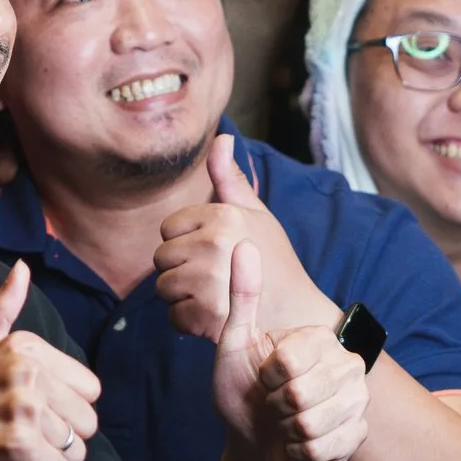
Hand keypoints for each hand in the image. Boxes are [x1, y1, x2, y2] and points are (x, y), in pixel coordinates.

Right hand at [0, 261, 101, 460]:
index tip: (19, 413)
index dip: (59, 411)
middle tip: (12, 436)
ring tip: (8, 452)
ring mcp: (23, 407)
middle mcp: (26, 370)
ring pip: (77, 451)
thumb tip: (22, 267)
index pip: (89, 389)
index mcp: (23, 346)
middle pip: (87, 421)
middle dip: (57, 440)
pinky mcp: (21, 445)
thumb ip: (0, 311)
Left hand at [156, 134, 337, 341]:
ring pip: (164, 287)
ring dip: (184, 296)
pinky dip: (190, 323)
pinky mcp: (207, 315)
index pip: (168, 228)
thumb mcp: (256, 215)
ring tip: (217, 295)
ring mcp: (210, 280)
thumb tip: (221, 137)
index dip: (187, 242)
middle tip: (217, 276)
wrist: (299, 315)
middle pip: (161, 258)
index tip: (216, 252)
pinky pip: (173, 317)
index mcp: (223, 216)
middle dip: (182, 269)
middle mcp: (214, 244)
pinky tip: (215, 317)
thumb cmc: (275, 262)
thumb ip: (230, 179)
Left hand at [211, 241, 370, 460]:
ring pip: (311, 424)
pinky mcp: (357, 436)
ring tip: (286, 423)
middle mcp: (348, 365)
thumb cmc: (243, 392)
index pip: (288, 360)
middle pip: (300, 395)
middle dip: (275, 407)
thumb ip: (242, 296)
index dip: (266, 377)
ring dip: (286, 432)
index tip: (264, 377)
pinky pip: (321, 450)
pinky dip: (298, 453)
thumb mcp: (234, 343)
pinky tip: (299, 444)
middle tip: (274, 404)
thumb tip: (243, 243)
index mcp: (321, 339)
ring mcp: (357, 403)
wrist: (255, 443)